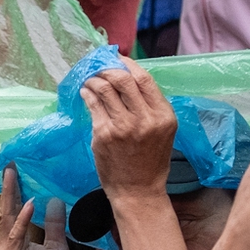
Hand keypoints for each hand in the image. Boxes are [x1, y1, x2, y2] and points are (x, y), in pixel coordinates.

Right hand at [0, 167, 68, 249]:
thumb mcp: (56, 247)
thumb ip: (54, 226)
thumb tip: (55, 200)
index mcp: (16, 239)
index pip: (14, 210)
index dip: (15, 190)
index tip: (17, 168)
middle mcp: (7, 243)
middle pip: (7, 209)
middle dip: (8, 186)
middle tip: (10, 163)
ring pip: (7, 219)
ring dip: (11, 197)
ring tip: (14, 176)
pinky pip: (16, 238)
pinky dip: (22, 221)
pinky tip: (29, 205)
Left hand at [81, 58, 177, 196]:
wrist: (138, 191)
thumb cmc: (150, 160)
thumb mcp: (162, 131)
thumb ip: (150, 106)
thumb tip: (128, 76)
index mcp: (163, 115)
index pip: (144, 79)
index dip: (128, 64)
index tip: (117, 58)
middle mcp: (144, 119)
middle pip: (122, 79)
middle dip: (107, 68)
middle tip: (99, 67)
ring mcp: (122, 127)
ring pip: (104, 89)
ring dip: (94, 79)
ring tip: (90, 79)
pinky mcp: (103, 135)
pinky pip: (93, 105)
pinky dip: (87, 94)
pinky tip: (86, 92)